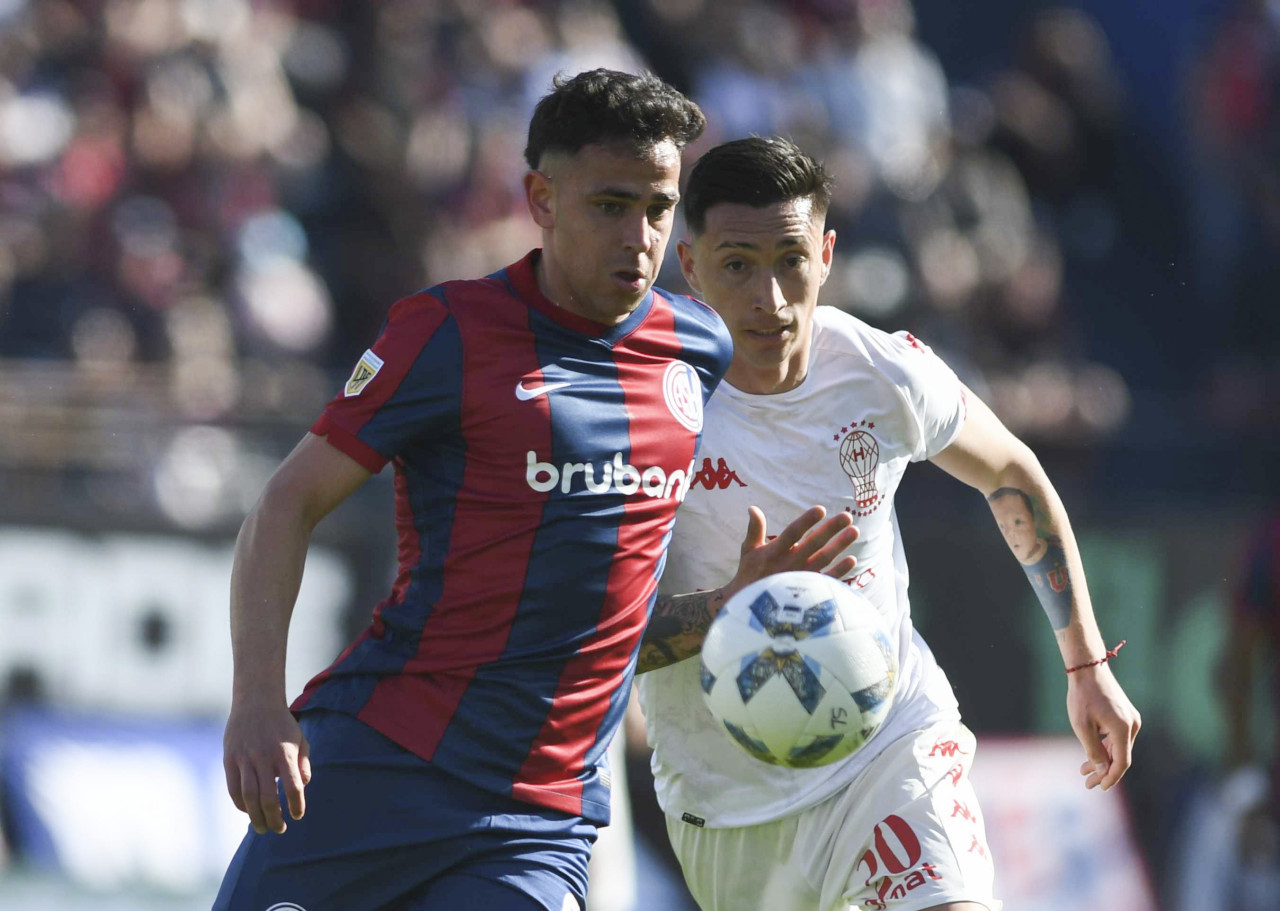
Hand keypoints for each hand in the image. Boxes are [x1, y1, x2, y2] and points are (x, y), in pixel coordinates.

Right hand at [223, 700, 311, 833]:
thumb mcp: (300, 739)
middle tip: (279, 829)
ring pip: (248, 797)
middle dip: (274, 819)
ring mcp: (244, 759)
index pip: (293, 787)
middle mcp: (264, 758)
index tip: (298, 815)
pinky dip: (240, 804)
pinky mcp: (230, 759)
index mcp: (284, 754)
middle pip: (268, 798)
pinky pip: (233, 788)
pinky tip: (248, 811)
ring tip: (262, 828)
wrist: (256, 701)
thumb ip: (303, 762)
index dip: (296, 805)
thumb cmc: (282, 724)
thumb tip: (303, 785)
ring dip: (255, 817)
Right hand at [724, 505, 859, 601]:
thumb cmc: (749, 576)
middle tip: (847, 516)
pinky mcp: (807, 592)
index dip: (807, 521)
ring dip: (840, 545)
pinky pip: (827, 580)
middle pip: (813, 543)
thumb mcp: (748, 552)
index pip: (792, 532)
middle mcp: (789, 563)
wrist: (751, 611)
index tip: (821, 509)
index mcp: (774, 552)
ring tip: (855, 531)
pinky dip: (840, 571)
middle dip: (831, 529)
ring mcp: (800, 578)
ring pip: (824, 559)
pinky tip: (852, 560)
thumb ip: (754, 529)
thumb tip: (752, 507)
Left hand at [1066, 663, 1140, 790]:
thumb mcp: (1082, 726)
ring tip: (1084, 772)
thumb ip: (1093, 750)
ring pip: (1119, 748)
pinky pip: (1117, 738)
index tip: (1099, 788)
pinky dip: (1105, 747)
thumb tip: (1102, 771)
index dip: (1111, 777)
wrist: (1088, 668)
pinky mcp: (1125, 715)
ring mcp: (1131, 720)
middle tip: (1088, 784)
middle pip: (1121, 757)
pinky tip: (1092, 756)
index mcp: (1124, 729)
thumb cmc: (1083, 696)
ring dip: (1103, 760)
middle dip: (1104, 772)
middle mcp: (1132, 725)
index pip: (1122, 762)